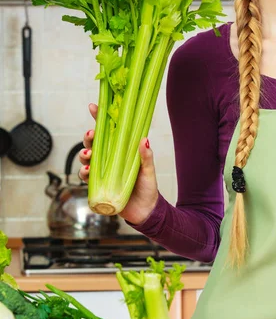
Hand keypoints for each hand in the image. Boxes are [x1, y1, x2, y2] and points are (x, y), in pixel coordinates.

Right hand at [79, 103, 158, 224]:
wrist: (145, 212)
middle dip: (89, 138)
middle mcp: (110, 159)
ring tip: (88, 156)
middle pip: (94, 143)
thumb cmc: (147, 187)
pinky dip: (83, 173)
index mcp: (122, 150)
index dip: (100, 118)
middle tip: (91, 136)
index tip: (93, 107)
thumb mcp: (148, 170)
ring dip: (84, 155)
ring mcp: (103, 172)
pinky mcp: (98, 185)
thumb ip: (146, 156)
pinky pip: (86, 177)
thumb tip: (145, 139)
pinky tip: (87, 172)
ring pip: (87, 159)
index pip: (109, 131)